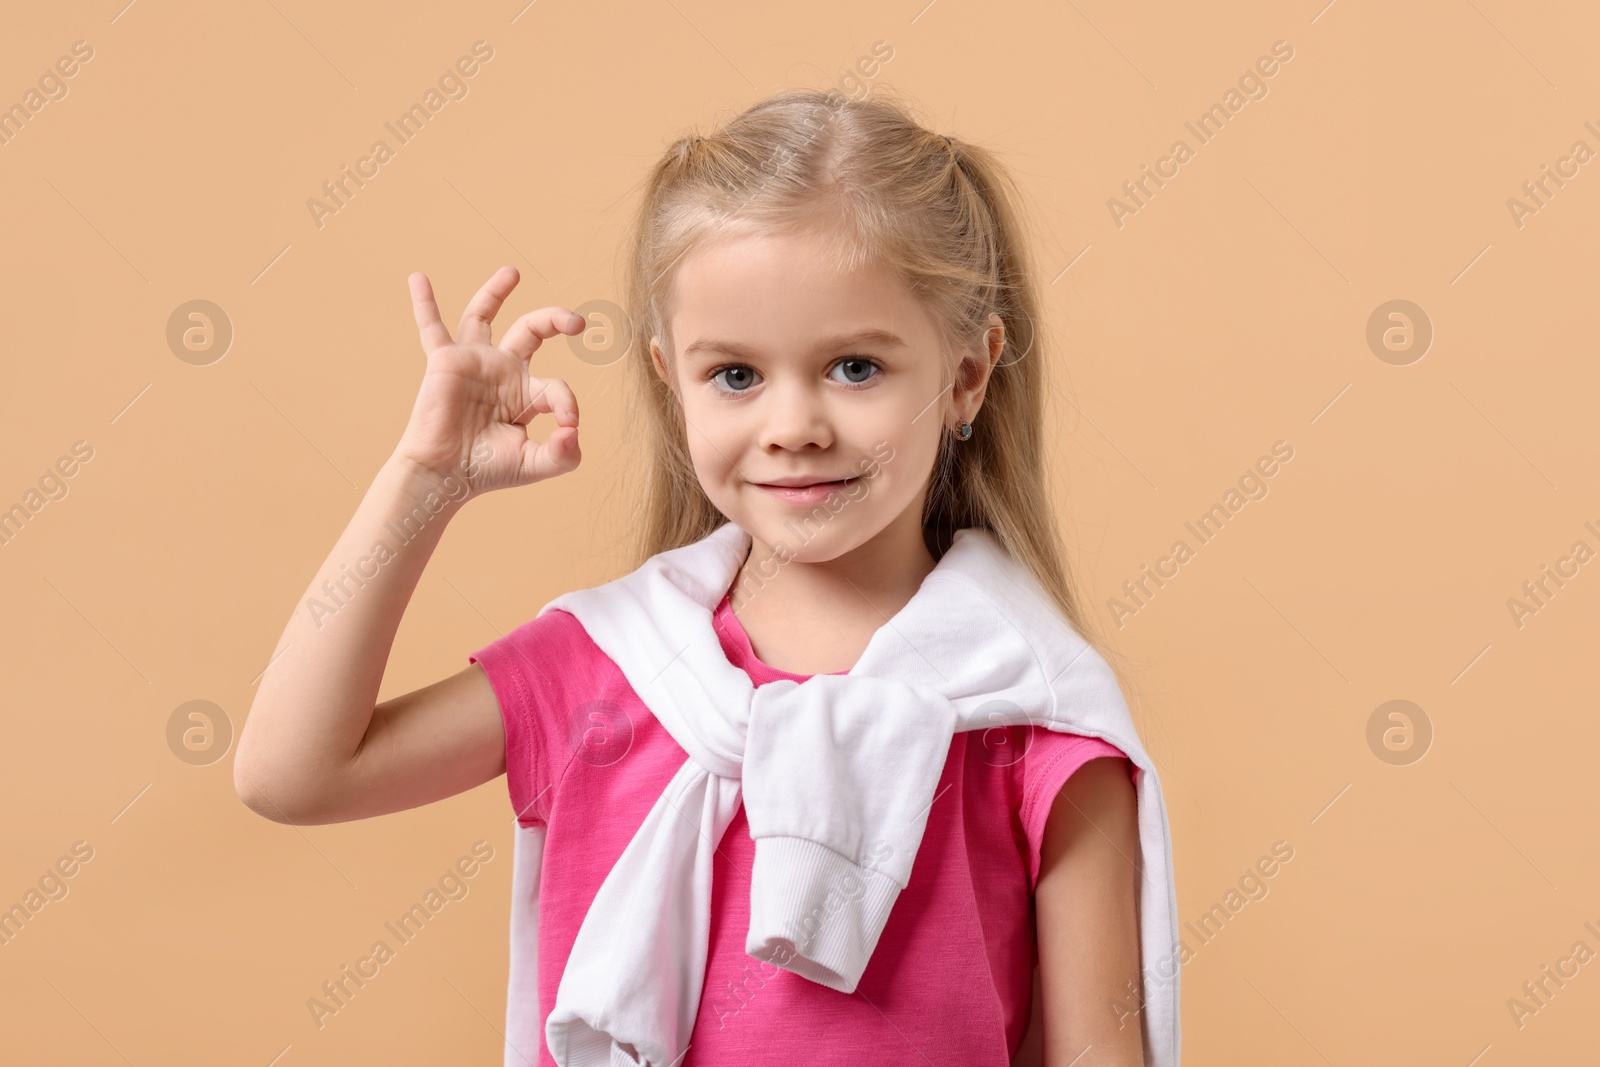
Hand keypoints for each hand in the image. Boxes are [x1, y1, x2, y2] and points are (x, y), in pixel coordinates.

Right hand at [392, 266, 584, 498]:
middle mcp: (502, 372)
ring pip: (484, 316)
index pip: (557, 386)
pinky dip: (424, 302)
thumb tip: (574, 432)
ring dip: (495, 291)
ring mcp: (474, 363)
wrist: (446, 475)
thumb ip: (564, 454)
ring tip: (512, 272)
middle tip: (576, 322)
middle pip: (531, 331)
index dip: (567, 404)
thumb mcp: (535, 464)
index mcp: (526, 394)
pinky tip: (417, 278)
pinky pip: (431, 326)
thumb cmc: (487, 471)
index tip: (568, 425)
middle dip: (555, 320)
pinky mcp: (445, 361)